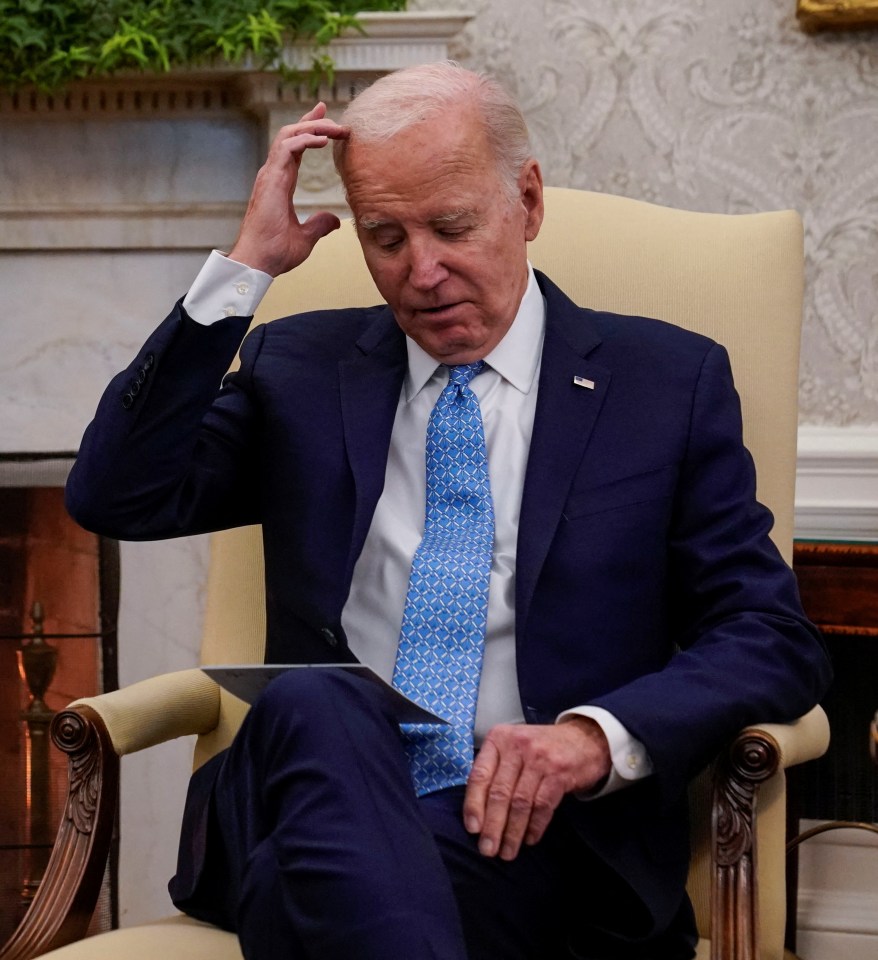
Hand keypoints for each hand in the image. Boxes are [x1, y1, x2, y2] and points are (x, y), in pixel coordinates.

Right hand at [229, 103, 349, 276]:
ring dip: (313, 127)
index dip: (309, 131)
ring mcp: (269, 176)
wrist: (258, 263)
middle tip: (334, 115)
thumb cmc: (274, 253)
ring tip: (336, 128)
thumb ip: (319, 225)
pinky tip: (324, 140)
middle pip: (291, 134)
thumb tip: (334, 221)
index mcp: (279, 183)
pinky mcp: (270, 181)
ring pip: (289, 135)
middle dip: (312, 121)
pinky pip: (287, 149)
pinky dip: (305, 139)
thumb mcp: (305, 237)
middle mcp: (273, 174)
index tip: (326, 119)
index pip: (294, 148)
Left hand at [462, 718, 610, 860]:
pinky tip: (529, 839)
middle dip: (492, 826)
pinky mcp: (559, 773)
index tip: (472, 829)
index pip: (480, 775)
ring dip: (512, 832)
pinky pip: (542, 806)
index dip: (473, 805)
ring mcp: (539, 759)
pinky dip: (534, 826)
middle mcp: (517, 746)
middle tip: (488, 849)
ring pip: (520, 803)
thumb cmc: (541, 748)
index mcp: (499, 739)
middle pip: (499, 793)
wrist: (584, 739)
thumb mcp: (512, 747)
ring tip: (507, 852)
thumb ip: (494, 770)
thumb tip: (476, 812)